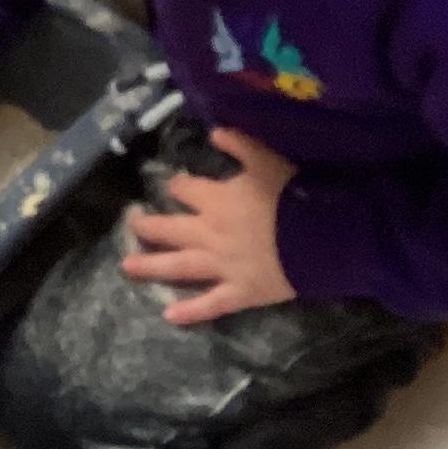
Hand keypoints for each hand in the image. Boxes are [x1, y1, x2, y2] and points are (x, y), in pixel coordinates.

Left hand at [121, 127, 297, 324]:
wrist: (321, 238)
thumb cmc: (294, 196)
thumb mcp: (267, 161)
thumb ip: (241, 145)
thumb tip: (214, 132)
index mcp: (216, 201)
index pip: (184, 190)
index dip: (177, 186)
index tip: (173, 185)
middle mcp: (209, 233)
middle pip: (169, 229)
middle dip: (146, 226)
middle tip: (130, 224)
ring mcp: (221, 266)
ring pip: (178, 266)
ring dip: (150, 267)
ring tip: (126, 267)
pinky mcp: (239, 292)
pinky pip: (210, 304)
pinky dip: (190, 311)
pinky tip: (168, 316)